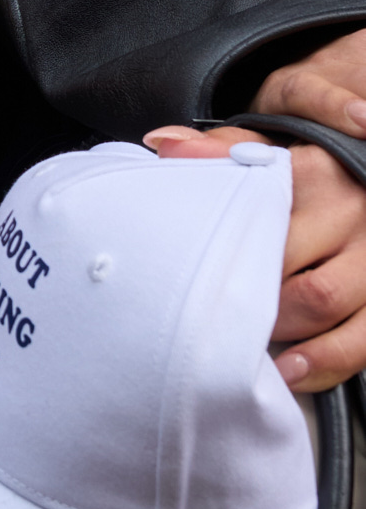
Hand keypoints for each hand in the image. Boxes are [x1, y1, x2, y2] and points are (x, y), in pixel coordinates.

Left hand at [147, 28, 365, 390]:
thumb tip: (163, 146)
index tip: (190, 273)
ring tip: (244, 344)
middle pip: (288, 260)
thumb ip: (221, 149)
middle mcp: (351, 210)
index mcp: (315, 171)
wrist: (363, 162)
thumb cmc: (308, 161)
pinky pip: (364, 340)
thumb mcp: (269, 138)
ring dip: (281, 332)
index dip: (223, 248)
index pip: (260, 212)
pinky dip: (325, 362)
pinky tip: (291, 371)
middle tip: (209, 316)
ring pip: (326, 303)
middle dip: (247, 298)